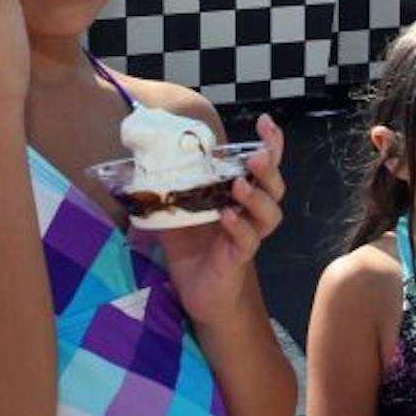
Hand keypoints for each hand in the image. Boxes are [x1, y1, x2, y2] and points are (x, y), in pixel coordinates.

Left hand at [163, 113, 284, 325]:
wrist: (197, 293)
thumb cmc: (190, 249)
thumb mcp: (173, 212)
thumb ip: (165, 189)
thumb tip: (141, 161)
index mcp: (238, 196)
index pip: (262, 167)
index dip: (270, 144)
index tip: (265, 122)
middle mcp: (249, 214)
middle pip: (274, 187)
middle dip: (269, 168)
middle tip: (255, 157)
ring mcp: (248, 236)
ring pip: (269, 215)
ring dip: (257, 197)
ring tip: (240, 185)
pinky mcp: (239, 259)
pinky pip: (248, 241)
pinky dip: (239, 227)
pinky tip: (227, 217)